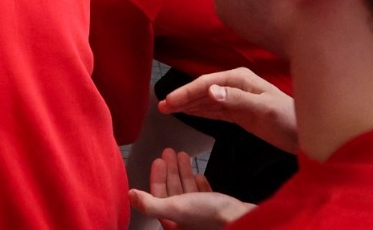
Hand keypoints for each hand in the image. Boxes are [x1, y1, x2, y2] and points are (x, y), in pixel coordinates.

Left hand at [129, 149, 253, 229]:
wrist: (244, 221)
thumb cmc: (209, 216)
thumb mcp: (176, 208)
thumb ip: (151, 203)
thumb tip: (129, 195)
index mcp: (174, 222)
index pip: (159, 196)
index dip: (157, 178)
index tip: (158, 159)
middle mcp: (186, 221)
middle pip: (174, 191)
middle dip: (170, 171)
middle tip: (169, 150)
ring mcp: (202, 217)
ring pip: (188, 191)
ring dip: (184, 173)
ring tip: (182, 154)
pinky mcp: (218, 212)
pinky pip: (205, 197)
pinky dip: (200, 185)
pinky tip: (199, 174)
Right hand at [159, 67, 297, 153]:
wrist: (308, 136)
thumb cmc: (289, 120)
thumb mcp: (264, 110)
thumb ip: (237, 100)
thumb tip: (210, 92)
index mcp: (240, 79)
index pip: (206, 84)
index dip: (185, 92)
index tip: (168, 102)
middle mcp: (237, 85)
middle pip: (203, 90)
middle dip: (182, 97)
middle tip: (161, 107)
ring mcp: (238, 99)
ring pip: (206, 100)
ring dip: (188, 104)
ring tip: (168, 110)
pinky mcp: (241, 113)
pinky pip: (215, 110)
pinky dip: (200, 111)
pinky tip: (189, 113)